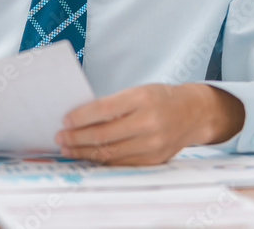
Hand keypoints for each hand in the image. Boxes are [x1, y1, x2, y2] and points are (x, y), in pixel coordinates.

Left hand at [55, 83, 244, 164]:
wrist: (193, 113)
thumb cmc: (159, 98)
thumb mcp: (137, 92)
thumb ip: (112, 104)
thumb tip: (79, 118)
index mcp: (142, 99)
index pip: (104, 109)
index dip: (81, 117)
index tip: (64, 120)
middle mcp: (149, 123)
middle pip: (104, 135)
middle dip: (77, 138)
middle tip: (60, 137)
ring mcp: (153, 144)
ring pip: (111, 153)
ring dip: (84, 152)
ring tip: (68, 149)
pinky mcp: (154, 160)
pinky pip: (122, 163)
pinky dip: (102, 160)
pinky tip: (88, 156)